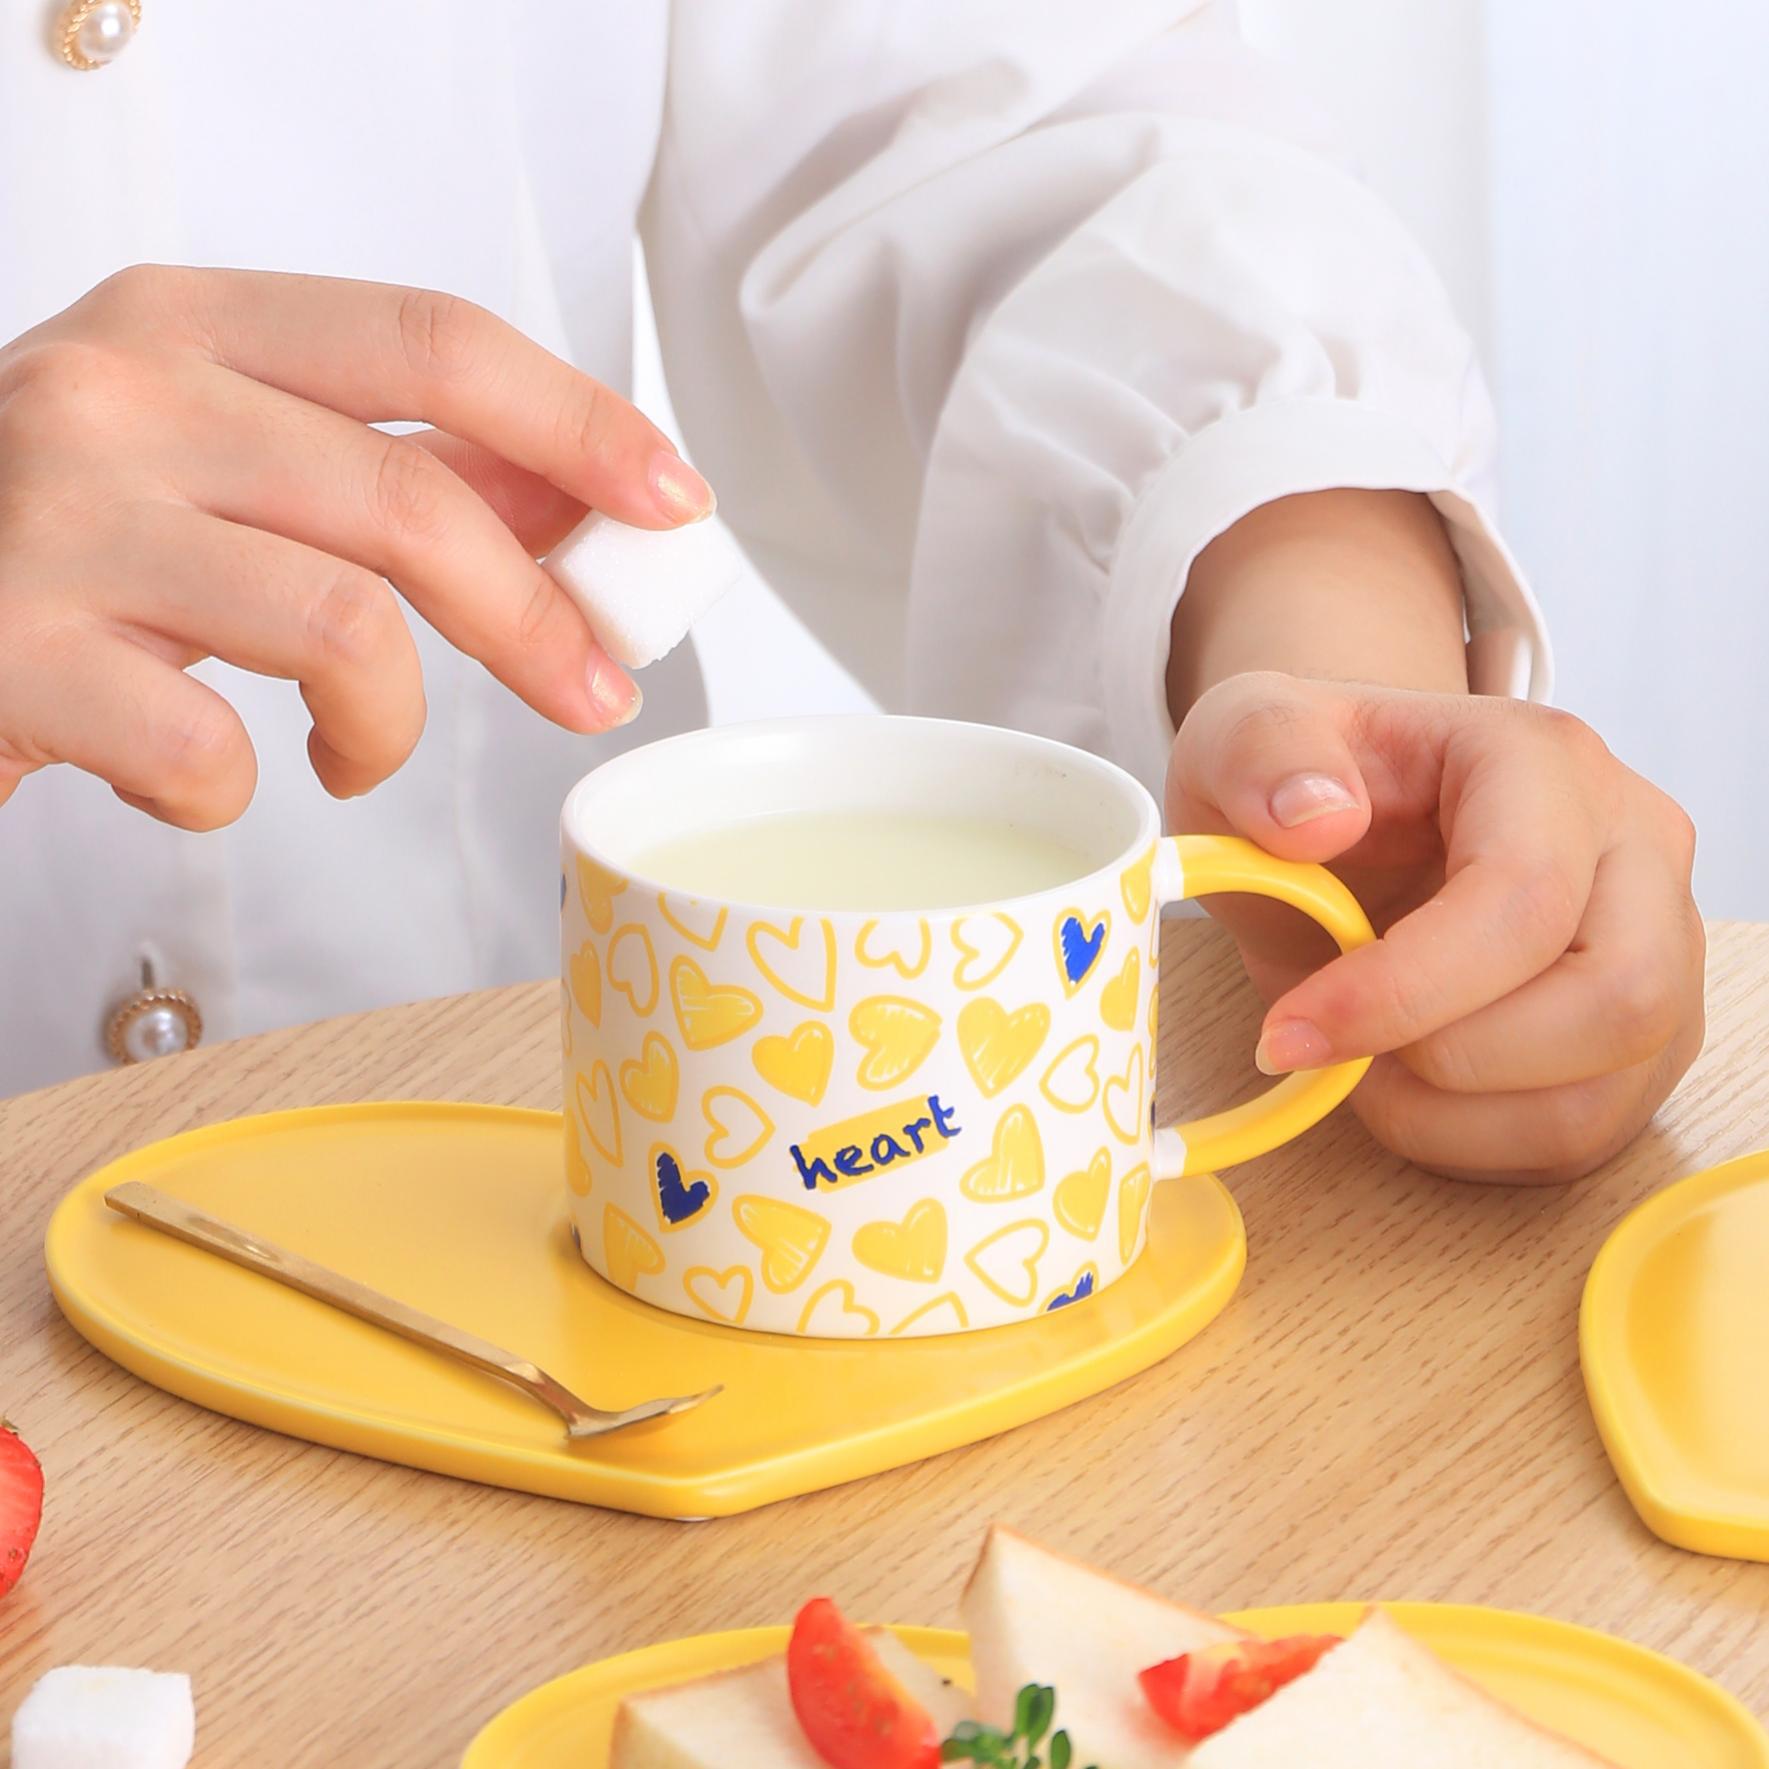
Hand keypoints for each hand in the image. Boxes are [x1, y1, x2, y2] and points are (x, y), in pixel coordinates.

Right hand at [0, 266, 713, 826]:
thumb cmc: (57, 537)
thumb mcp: (218, 460)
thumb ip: (385, 469)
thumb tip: (573, 496)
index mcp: (192, 327)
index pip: (434, 343)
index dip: (580, 424)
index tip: (675, 504)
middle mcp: (121, 396)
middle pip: (415, 499)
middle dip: (538, 618)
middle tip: (592, 690)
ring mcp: (59, 521)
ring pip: (340, 624)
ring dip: (391, 722)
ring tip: (359, 752)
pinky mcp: (10, 652)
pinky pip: (207, 750)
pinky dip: (239, 791)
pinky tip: (207, 777)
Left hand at [1167, 671, 1704, 1181]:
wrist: (1333, 818)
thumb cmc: (1299, 782)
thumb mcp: (1242, 736)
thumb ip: (1260, 753)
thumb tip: (1316, 817)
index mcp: (1544, 760)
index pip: (1524, 896)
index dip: (1403, 989)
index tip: (1288, 1032)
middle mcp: (1636, 848)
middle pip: (1616, 1002)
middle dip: (1450, 1058)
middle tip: (1333, 1047)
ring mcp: (1659, 946)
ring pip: (1603, 1093)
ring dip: (1452, 1116)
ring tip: (1358, 1068)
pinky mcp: (1643, 1035)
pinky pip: (1581, 1134)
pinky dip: (1469, 1141)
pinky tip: (1400, 1090)